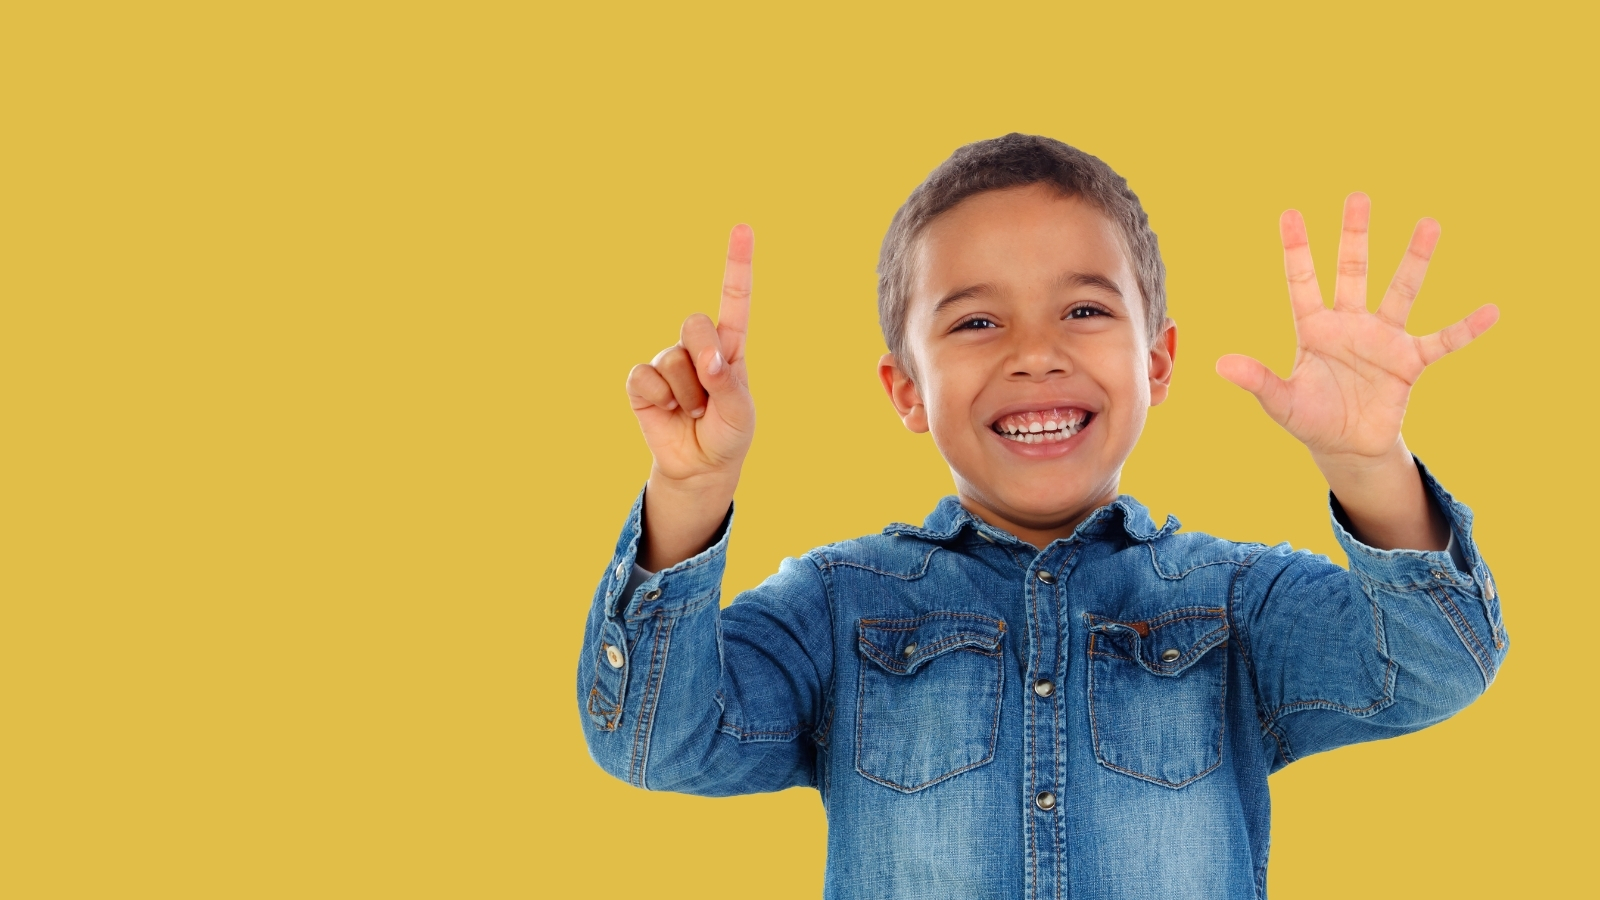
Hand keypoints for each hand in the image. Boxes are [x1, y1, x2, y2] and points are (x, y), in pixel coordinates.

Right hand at [624, 225, 754, 568]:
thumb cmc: (728, 434)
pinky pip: (645, 378)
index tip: (742, 228)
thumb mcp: (739, 413)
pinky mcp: (644, 382)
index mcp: (731, 345)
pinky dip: (660, 399)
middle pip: (696, 323)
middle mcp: (698, 346)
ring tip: (694, 412)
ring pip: (673, 359)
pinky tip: (668, 412)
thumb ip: (727, 383)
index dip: (737, 263)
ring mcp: (669, 361)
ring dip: (687, 394)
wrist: (699, 466)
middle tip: (711, 392)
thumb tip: (708, 360)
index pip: (735, 299)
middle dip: (705, 358)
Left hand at [1217, 193, 1497, 465]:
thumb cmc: (1310, 419)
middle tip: (1358, 195)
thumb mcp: (1280, 403)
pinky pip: (1442, 341)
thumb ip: (1257, 381)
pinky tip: (1491, 310)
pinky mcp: (1409, 362)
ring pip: (1400, 291)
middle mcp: (1349, 324)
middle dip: (1354, 236)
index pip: (1301, 282)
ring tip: (1428, 223)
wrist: (1346, 447)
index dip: (1296, 250)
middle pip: (1352, 272)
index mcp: (1313, 329)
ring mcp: (1382, 339)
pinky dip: (1465, 329)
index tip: (1289, 212)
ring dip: (1414, 260)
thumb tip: (1220, 365)